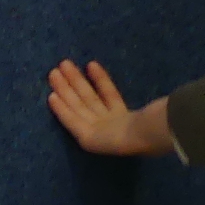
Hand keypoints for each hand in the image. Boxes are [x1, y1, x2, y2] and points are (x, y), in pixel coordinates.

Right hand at [47, 60, 173, 156]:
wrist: (145, 139)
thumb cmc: (149, 121)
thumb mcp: (152, 107)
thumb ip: (149, 97)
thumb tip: (151, 87)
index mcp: (123, 116)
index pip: (109, 95)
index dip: (101, 80)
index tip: (90, 65)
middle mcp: (106, 123)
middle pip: (88, 99)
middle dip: (74, 82)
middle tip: (60, 66)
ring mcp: (95, 130)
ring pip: (78, 106)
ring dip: (65, 90)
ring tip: (54, 73)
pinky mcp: (86, 138)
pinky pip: (71, 121)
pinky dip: (61, 110)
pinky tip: (51, 97)